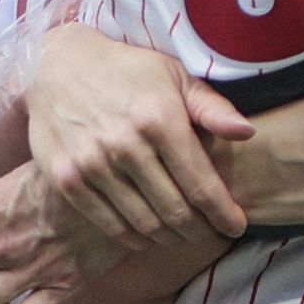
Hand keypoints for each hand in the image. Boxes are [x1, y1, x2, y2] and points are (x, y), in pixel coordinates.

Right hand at [25, 25, 255, 245]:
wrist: (56, 65)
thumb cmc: (127, 71)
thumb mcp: (174, 75)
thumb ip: (212, 108)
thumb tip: (247, 133)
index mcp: (160, 118)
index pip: (202, 185)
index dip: (224, 214)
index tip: (236, 227)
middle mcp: (126, 144)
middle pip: (176, 211)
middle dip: (200, 231)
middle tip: (209, 233)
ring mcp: (92, 164)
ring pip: (144, 223)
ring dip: (169, 238)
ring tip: (181, 235)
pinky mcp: (67, 179)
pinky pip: (109, 224)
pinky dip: (134, 237)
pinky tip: (147, 235)